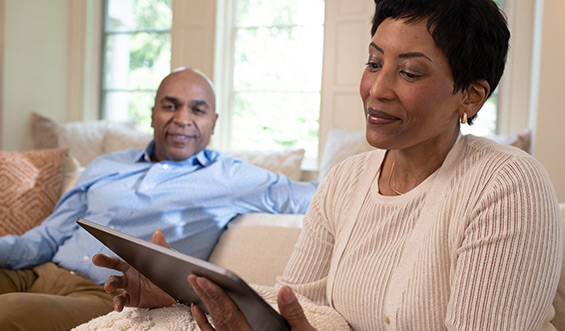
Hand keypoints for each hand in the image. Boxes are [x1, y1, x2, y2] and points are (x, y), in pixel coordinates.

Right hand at [92, 230, 176, 311]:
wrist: (176, 291)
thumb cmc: (168, 272)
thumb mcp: (166, 259)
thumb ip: (161, 248)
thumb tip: (158, 232)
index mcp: (133, 262)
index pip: (119, 257)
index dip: (107, 256)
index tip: (97, 256)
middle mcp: (128, 273)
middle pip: (113, 267)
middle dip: (104, 261)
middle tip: (96, 259)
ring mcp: (129, 286)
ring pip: (114, 284)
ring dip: (110, 284)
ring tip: (109, 286)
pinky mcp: (132, 299)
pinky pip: (121, 300)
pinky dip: (118, 303)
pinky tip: (118, 306)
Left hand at [188, 275, 314, 330]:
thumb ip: (293, 314)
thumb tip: (285, 291)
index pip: (231, 315)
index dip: (217, 295)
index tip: (204, 280)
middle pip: (220, 320)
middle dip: (207, 297)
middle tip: (194, 277)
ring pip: (216, 329)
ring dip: (205, 307)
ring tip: (196, 288)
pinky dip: (205, 325)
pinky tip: (199, 310)